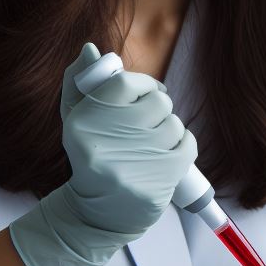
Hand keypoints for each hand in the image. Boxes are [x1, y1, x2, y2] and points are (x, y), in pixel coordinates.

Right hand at [10, 42, 197, 265]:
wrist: (95, 216)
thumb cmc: (90, 158)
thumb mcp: (76, 120)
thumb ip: (81, 82)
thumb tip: (91, 48)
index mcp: (83, 121)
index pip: (128, 82)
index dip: (144, 85)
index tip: (144, 94)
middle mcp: (106, 140)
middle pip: (158, 102)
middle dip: (157, 110)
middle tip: (147, 124)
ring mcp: (135, 162)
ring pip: (174, 124)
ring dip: (169, 131)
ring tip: (152, 145)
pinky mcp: (160, 181)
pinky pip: (188, 144)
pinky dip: (183, 145)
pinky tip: (169, 154)